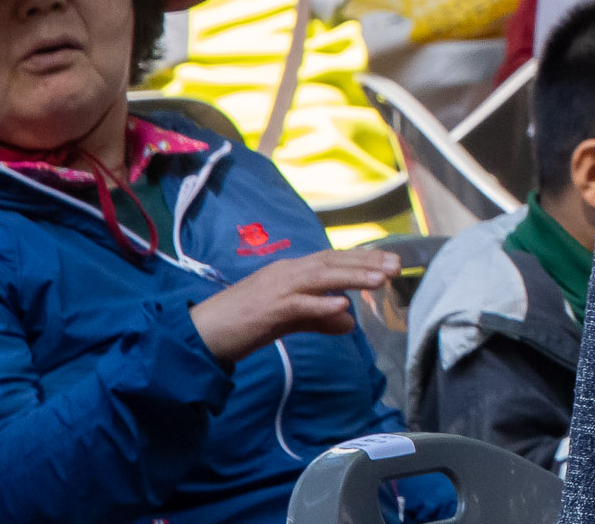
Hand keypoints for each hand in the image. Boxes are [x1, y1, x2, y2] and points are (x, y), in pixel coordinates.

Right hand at [189, 249, 396, 364]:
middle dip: (366, 263)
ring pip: (319, 277)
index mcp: (289, 272)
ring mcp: (275, 289)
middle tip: (396, 267)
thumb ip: (318, 318)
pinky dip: (320, 303)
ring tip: (379, 280)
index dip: (362, 259)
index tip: (390, 262)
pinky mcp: (265, 309)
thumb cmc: (241, 325)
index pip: (332, 259)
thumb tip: (349, 321)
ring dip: (352, 276)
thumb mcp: (286, 320)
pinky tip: (341, 304)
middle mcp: (285, 273)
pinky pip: (297, 304)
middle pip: (331, 262)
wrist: (198, 335)